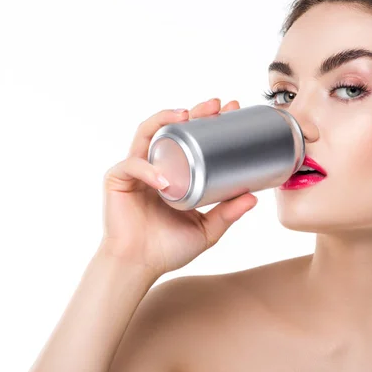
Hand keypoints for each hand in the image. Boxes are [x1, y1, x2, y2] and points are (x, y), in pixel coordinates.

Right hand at [99, 98, 257, 277]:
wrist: (139, 266)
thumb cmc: (168, 248)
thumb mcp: (207, 229)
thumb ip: (227, 213)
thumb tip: (254, 197)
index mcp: (175, 172)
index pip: (192, 139)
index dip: (210, 122)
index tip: (231, 111)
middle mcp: (155, 165)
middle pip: (172, 128)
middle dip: (194, 112)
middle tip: (216, 105)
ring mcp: (136, 170)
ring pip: (147, 133)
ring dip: (165, 119)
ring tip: (186, 115)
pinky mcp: (117, 179)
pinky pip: (132, 166)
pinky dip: (148, 169)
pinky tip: (164, 178)